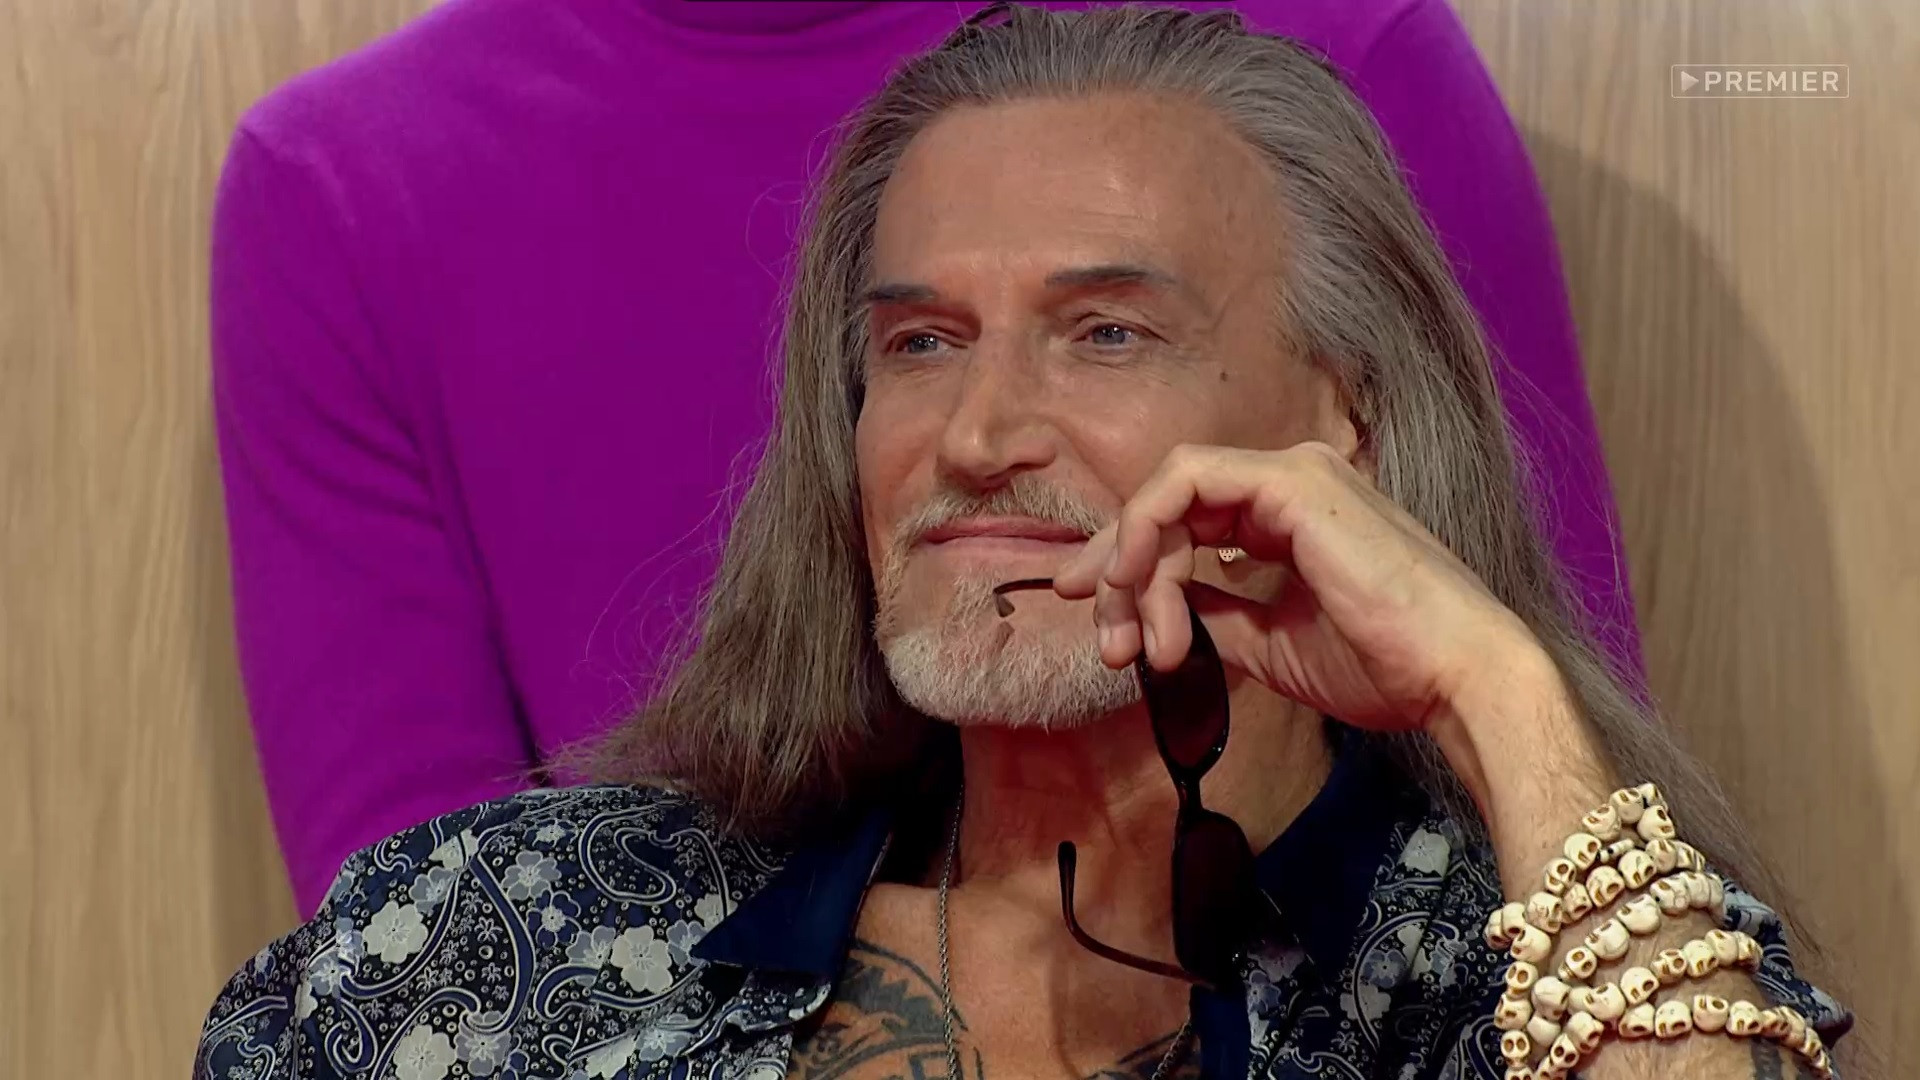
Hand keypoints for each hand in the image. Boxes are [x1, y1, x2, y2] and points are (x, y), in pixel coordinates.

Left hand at [1053, 442, 1561, 742]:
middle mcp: (1289, 481)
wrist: (1451, 678)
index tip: (1102, 626)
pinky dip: (1150, 533)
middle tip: (1101, 637)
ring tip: (1139, 643)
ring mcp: (1292, 473)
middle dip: (1115, 569)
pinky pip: (1185, 485)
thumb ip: (1214, 616)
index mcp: (1289, 515)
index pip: (1185, 520)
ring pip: (1167, 493)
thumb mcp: (1270, 644)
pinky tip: (1145, 592)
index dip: (1129, 566)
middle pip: (1165, 503)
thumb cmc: (1382, 665)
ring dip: (1133, 567)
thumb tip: (1160, 615)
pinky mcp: (1291, 482)